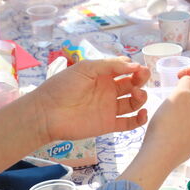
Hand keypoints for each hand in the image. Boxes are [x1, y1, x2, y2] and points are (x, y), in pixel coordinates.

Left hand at [29, 58, 149, 142]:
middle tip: (141, 77)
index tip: (138, 68)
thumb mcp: (86, 68)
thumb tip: (135, 66)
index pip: (126, 69)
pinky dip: (140, 119)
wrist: (46, 113)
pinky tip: (142, 113)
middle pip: (133, 84)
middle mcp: (109, 90)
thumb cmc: (63, 86)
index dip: (135, 68)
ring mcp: (110, 108)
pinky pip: (130, 123)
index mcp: (104, 75)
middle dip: (141, 79)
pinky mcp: (109, 124)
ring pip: (134, 102)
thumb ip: (111, 65)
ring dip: (141, 97)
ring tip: (136, 94)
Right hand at [135, 67, 189, 173]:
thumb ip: (188, 83)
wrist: (157, 159)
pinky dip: (181, 114)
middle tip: (177, 83)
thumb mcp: (180, 95)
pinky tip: (167, 116)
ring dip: (187, 100)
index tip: (185, 71)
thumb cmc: (170, 125)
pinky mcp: (186, 145)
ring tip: (171, 98)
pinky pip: (188, 123)